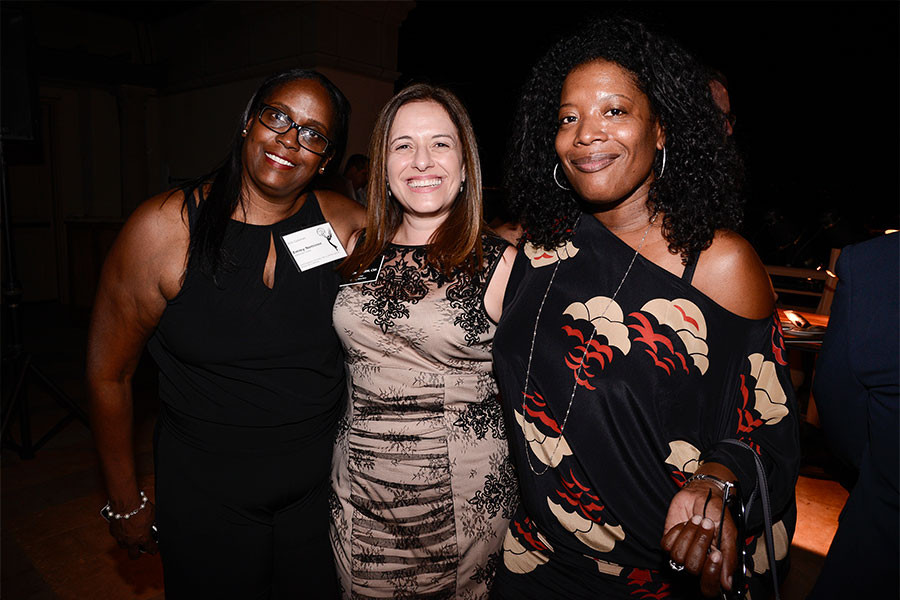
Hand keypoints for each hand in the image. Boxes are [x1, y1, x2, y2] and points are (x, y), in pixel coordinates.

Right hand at [108, 501, 157, 558]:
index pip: (150, 549)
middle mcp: (131, 540)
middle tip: (141, 548)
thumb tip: (155, 524)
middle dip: (138, 553)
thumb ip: (153, 523)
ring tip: (132, 539)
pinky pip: (117, 537)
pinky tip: (124, 529)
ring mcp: (121, 537)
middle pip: (134, 555)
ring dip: (128, 544)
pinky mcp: (113, 532)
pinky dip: (121, 535)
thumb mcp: (153, 515)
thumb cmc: (140, 507)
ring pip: (124, 547)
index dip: (154, 550)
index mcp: (143, 538)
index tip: (154, 549)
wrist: (125, 502)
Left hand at [661, 481, 736, 596]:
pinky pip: (668, 545)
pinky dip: (677, 530)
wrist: (702, 494)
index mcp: (714, 564)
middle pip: (692, 568)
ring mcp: (683, 551)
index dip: (710, 574)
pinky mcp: (669, 540)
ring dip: (689, 534)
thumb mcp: (729, 533)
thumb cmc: (717, 513)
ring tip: (696, 521)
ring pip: (678, 556)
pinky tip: (685, 523)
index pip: (708, 586)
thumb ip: (729, 557)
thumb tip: (727, 583)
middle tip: (707, 527)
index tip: (716, 554)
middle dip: (700, 544)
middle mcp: (698, 561)